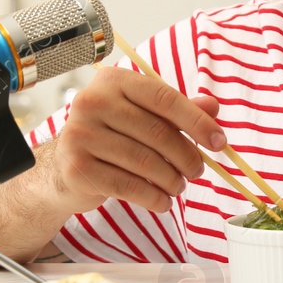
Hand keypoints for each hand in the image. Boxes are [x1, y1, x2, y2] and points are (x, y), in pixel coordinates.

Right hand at [46, 65, 225, 213]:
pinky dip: (153, 198)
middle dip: (186, 157)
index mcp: (113, 81)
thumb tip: (212, 107)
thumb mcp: (144, 117)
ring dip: (171, 180)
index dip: (196, 121)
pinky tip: (162, 202)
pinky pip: (128, 186)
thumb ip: (178, 110)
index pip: (164, 98)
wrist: (64, 169)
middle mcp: (92, 102)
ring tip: (179, 186)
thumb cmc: (111, 138)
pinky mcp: (77, 168)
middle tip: (197, 171)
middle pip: (157, 132)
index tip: (219, 142)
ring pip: (145, 162)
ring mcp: (81, 135)